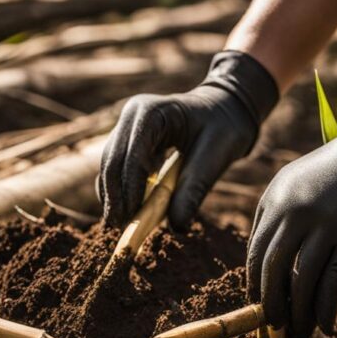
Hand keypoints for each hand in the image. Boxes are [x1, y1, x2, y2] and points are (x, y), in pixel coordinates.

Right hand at [98, 51, 278, 228]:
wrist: (226, 109)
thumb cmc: (224, 127)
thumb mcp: (215, 157)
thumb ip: (194, 189)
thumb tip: (177, 227)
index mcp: (151, 112)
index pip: (132, 155)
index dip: (130, 189)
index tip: (131, 219)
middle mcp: (133, 115)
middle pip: (112, 160)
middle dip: (114, 196)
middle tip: (119, 228)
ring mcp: (128, 125)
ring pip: (110, 165)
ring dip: (114, 195)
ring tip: (121, 225)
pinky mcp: (131, 138)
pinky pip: (119, 167)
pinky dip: (122, 189)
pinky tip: (128, 211)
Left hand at [247, 83, 336, 337]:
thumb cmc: (336, 167)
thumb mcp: (295, 180)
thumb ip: (276, 213)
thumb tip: (266, 258)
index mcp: (274, 201)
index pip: (256, 253)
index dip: (254, 284)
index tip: (257, 305)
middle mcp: (293, 214)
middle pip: (273, 271)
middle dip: (270, 305)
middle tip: (272, 329)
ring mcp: (322, 226)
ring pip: (301, 281)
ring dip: (298, 313)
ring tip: (298, 335)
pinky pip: (332, 280)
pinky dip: (325, 308)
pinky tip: (323, 326)